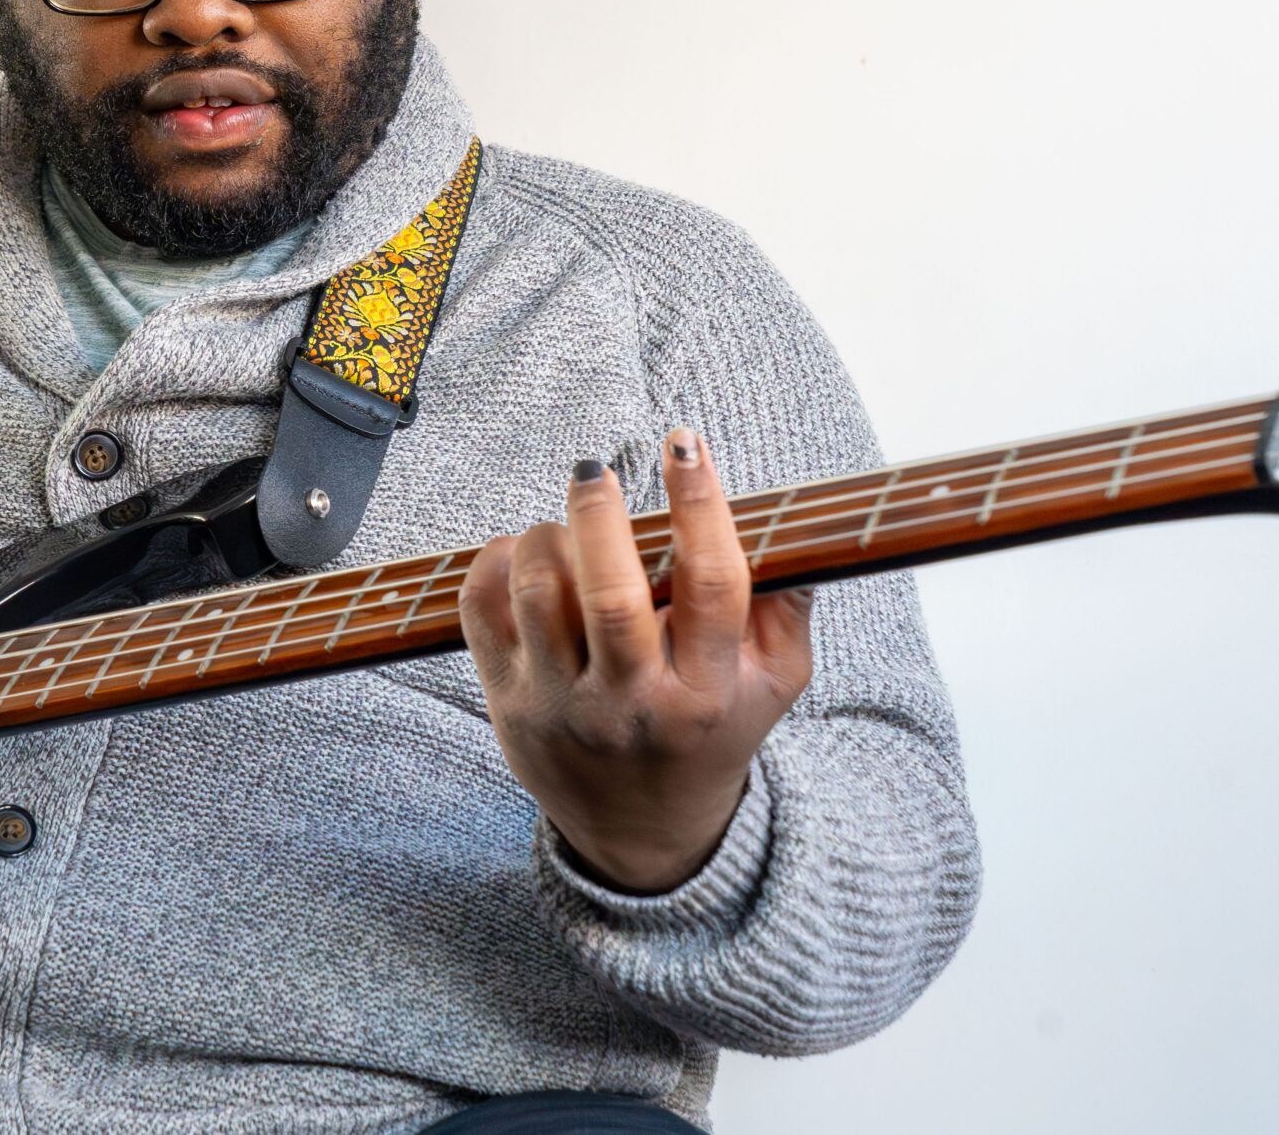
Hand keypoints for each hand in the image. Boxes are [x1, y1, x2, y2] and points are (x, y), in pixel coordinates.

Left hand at [459, 430, 813, 893]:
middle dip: (600, 516)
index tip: (685, 444)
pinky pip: (483, 614)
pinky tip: (521, 551)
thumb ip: (788, 610)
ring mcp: (564, 706)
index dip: (700, 502)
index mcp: (707, 689)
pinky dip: (493, 564)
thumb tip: (796, 528)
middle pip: (612, 595)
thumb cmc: (710, 735)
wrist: (642, 834)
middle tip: (595, 471)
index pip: (709, 584)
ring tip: (564, 525)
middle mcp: (633, 701)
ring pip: (541, 596)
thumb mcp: (774, 687)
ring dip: (546, 537)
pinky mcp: (509, 703)